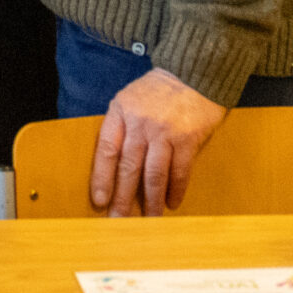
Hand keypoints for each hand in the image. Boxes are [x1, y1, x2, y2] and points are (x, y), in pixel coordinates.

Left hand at [90, 69, 227, 215]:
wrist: (193, 72)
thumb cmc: (157, 90)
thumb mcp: (129, 99)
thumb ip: (120, 127)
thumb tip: (111, 166)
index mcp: (121, 112)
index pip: (107, 149)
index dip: (101, 177)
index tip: (99, 200)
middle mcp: (140, 123)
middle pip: (128, 167)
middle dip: (122, 197)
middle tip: (119, 220)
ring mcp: (165, 131)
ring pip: (154, 174)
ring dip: (151, 200)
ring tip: (148, 219)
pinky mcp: (188, 138)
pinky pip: (179, 171)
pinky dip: (176, 189)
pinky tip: (172, 202)